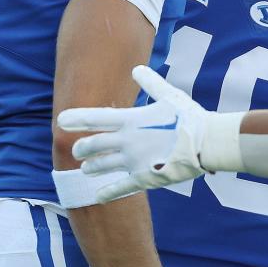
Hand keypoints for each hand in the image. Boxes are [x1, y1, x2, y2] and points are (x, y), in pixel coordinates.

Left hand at [58, 66, 210, 201]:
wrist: (207, 143)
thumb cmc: (189, 117)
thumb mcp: (169, 95)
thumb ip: (150, 83)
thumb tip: (136, 69)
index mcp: (131, 119)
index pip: (97, 118)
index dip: (77, 118)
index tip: (61, 120)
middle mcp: (128, 140)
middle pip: (94, 145)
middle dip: (81, 148)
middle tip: (76, 151)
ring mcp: (135, 161)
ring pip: (103, 166)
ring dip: (91, 168)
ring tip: (84, 169)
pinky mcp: (145, 178)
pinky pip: (121, 187)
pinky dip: (108, 192)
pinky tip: (98, 197)